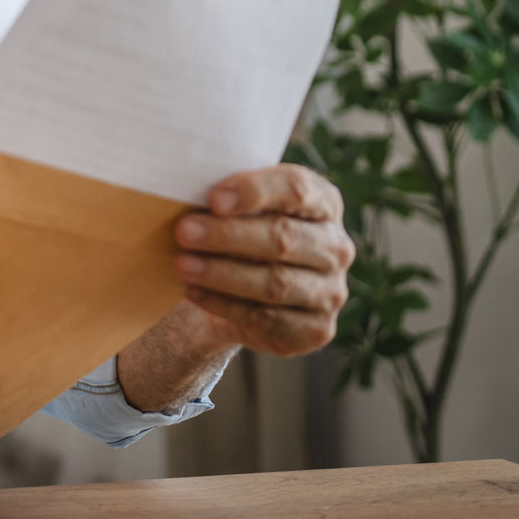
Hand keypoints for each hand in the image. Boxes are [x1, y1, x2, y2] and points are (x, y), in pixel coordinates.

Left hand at [173, 164, 353, 357]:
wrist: (247, 291)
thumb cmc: (242, 232)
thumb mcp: (242, 207)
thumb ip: (229, 196)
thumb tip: (187, 190)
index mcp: (324, 203)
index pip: (297, 189)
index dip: (255, 192)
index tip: (213, 199)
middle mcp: (335, 247)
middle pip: (284, 238)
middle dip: (228, 235)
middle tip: (184, 232)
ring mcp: (330, 291)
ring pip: (276, 283)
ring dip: (223, 273)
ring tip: (182, 264)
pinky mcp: (316, 329)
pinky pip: (267, 318)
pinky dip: (225, 305)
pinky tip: (193, 291)